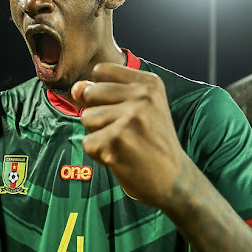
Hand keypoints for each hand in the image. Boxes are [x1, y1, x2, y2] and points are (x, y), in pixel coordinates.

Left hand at [71, 63, 185, 209]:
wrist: (174, 180)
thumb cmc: (151, 143)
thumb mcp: (137, 109)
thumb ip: (104, 93)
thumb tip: (76, 88)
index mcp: (150, 83)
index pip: (100, 71)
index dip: (101, 92)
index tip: (123, 109)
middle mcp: (143, 96)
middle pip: (90, 93)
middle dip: (98, 114)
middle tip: (125, 132)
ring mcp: (130, 117)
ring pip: (86, 117)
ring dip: (98, 135)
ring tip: (124, 145)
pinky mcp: (117, 140)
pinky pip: (87, 142)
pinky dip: (98, 154)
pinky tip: (121, 158)